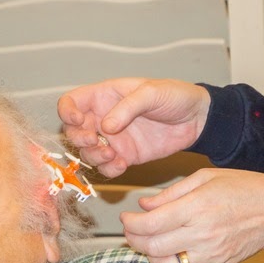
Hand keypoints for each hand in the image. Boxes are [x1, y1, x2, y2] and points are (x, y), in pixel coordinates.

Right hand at [57, 78, 210, 177]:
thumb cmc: (174, 96)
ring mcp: (113, 139)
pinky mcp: (125, 156)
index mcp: (104, 96)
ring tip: (111, 155)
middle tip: (96, 141)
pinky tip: (122, 165)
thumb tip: (106, 127)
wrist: (196, 119)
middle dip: (79, 139)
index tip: (78, 120)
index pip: (71, 102)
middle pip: (73, 132)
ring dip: (93, 157)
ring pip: (87, 152)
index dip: (67, 112)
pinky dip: (109, 170)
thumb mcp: (151, 92)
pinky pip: (107, 168)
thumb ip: (127, 108)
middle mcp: (103, 118)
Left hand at [120, 168, 263, 262]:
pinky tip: (173, 252)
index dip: (130, 224)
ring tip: (152, 243)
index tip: (126, 218)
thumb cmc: (247, 188)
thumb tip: (144, 206)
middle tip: (132, 230)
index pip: (150, 224)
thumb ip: (172, 193)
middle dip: (134, 239)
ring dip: (151, 257)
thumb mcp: (206, 177)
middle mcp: (202, 234)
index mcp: (197, 208)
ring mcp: (211, 254)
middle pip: (152, 247)